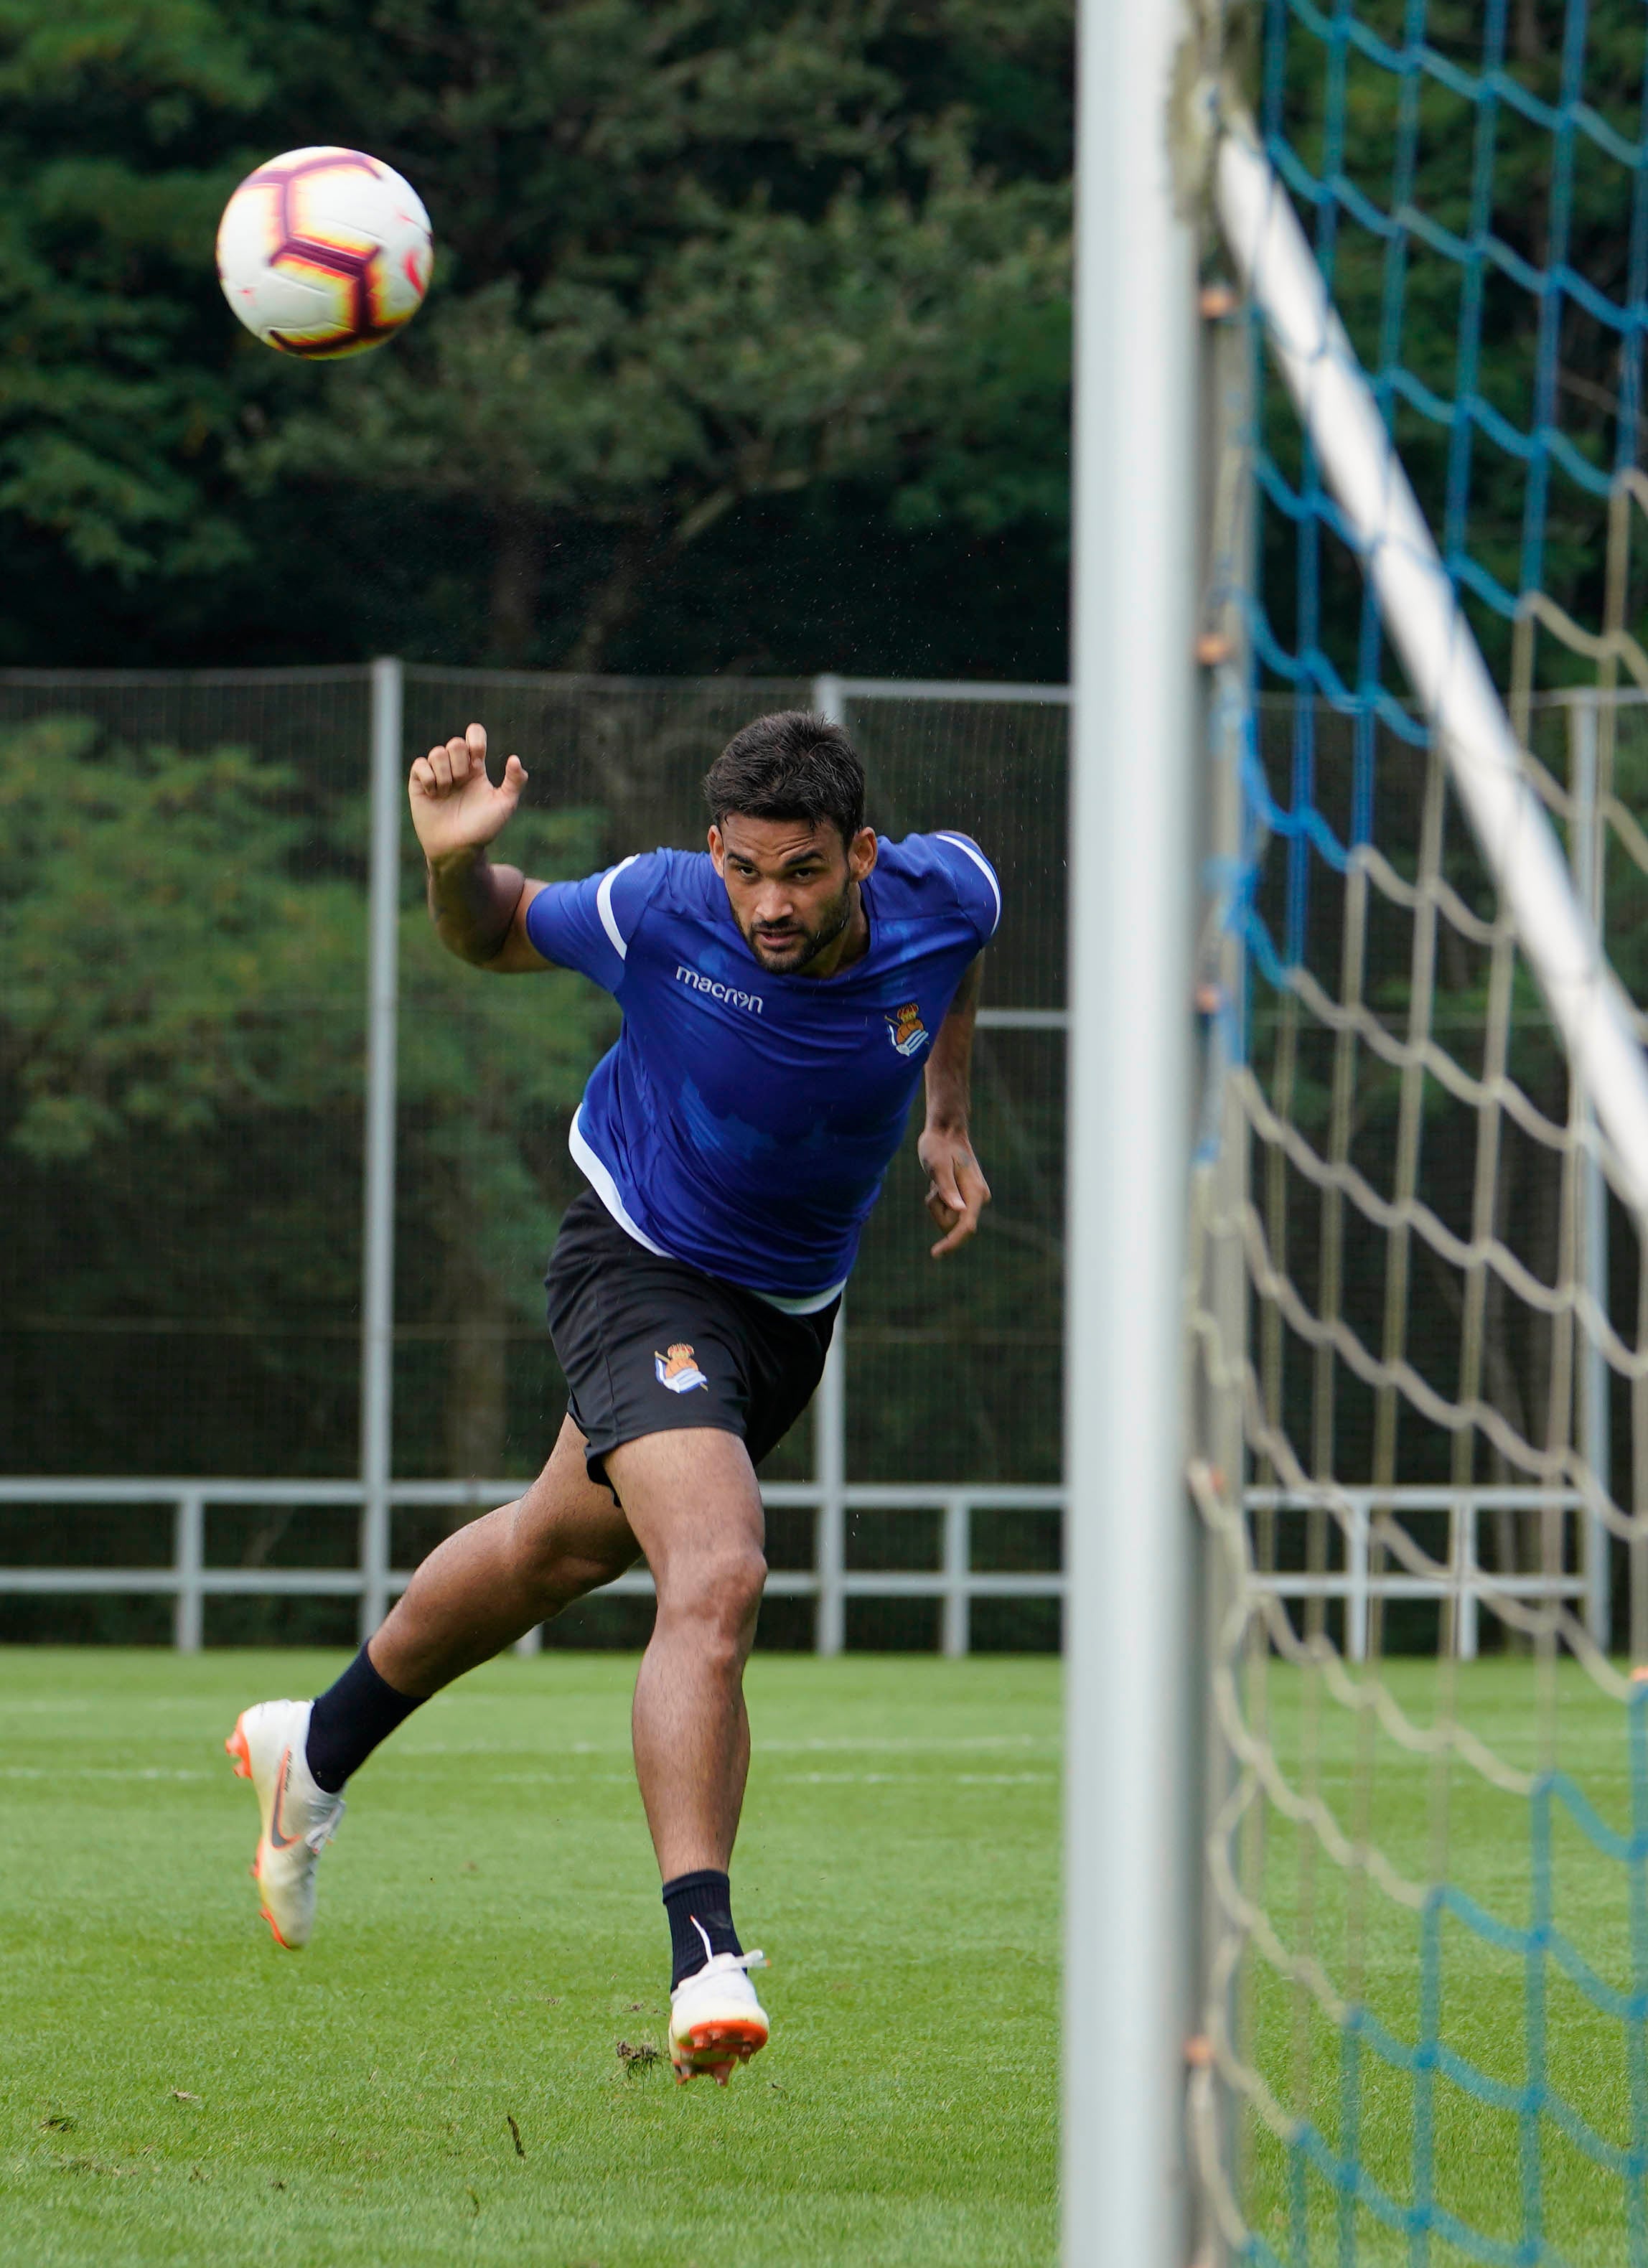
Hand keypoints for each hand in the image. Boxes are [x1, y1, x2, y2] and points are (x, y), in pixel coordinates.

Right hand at [408, 723, 526, 864]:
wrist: (458, 849)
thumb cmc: (483, 829)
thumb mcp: (505, 805)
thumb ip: (515, 781)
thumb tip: (515, 759)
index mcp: (476, 768)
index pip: (474, 735)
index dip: (475, 737)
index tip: (478, 756)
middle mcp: (456, 768)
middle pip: (455, 743)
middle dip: (461, 763)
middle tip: (462, 783)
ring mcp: (437, 775)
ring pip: (437, 752)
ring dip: (445, 774)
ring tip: (447, 793)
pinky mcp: (419, 784)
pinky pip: (420, 765)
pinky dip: (429, 778)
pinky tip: (434, 794)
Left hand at [917, 1124, 990, 1257]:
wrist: (945, 1132)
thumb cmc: (939, 1146)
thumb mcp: (938, 1166)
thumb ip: (948, 1189)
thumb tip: (960, 1211)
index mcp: (975, 1192)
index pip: (967, 1226)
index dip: (952, 1242)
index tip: (935, 1253)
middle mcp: (978, 1198)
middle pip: (953, 1225)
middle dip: (937, 1211)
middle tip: (933, 1187)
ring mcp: (972, 1199)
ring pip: (948, 1220)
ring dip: (936, 1205)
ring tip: (936, 1183)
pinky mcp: (965, 1198)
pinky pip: (947, 1212)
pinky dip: (937, 1201)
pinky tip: (938, 1183)